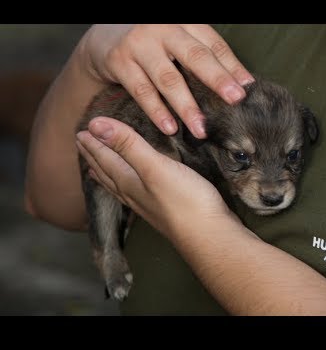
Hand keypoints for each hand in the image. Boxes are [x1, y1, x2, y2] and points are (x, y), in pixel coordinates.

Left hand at [75, 116, 234, 238]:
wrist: (208, 235)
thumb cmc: (185, 200)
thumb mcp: (154, 167)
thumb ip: (127, 146)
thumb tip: (95, 125)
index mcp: (128, 181)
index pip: (105, 157)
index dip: (94, 142)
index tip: (82, 129)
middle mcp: (133, 194)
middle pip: (107, 172)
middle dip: (94, 156)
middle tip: (82, 142)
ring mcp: (146, 205)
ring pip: (118, 185)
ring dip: (105, 173)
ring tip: (95, 167)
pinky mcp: (162, 210)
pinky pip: (133, 193)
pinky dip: (124, 185)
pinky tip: (131, 188)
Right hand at [81, 24, 254, 138]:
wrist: (105, 37)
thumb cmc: (154, 44)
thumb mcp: (179, 42)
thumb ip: (204, 56)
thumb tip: (242, 83)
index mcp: (184, 22)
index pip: (213, 45)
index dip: (232, 67)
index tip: (247, 89)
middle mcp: (163, 28)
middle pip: (195, 56)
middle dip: (217, 79)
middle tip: (235, 100)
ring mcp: (140, 44)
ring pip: (168, 79)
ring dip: (187, 107)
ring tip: (201, 130)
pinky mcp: (119, 61)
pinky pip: (142, 91)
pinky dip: (157, 112)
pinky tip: (170, 128)